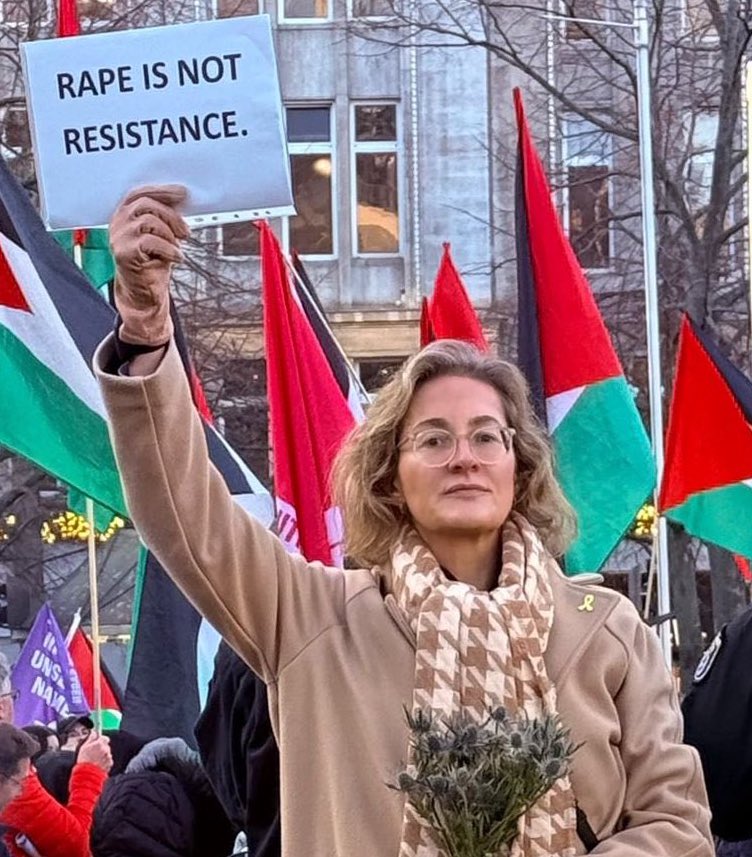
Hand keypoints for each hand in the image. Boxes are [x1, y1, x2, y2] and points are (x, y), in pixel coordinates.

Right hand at [77, 730, 112, 772]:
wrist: (86, 775)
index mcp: (100, 744)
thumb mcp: (84, 747)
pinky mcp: (110, 764)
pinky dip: (104, 762)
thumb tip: (94, 733)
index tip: (98, 742)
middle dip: (102, 748)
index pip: (104, 738)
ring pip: (107, 754)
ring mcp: (108, 757)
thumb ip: (91, 738)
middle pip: (106, 746)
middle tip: (94, 753)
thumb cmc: (84, 761)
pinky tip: (98, 765)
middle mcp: (106, 749)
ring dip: (103, 755)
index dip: (101, 740)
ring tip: (95, 761)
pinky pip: (108, 761)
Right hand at [109, 184, 189, 346]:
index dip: (162, 191)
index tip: (182, 193)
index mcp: (124, 214)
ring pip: (149, 221)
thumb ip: (165, 216)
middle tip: (185, 232)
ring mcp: (118, 237)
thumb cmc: (151, 264)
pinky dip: (169, 249)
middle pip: (146, 204)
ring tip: (176, 249)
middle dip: (172, 216)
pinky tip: (176, 258)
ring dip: (170, 236)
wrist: (143, 293)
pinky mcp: (123, 252)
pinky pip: (151, 241)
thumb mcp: (161, 234)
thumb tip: (182, 196)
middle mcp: (117, 222)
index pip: (140, 193)